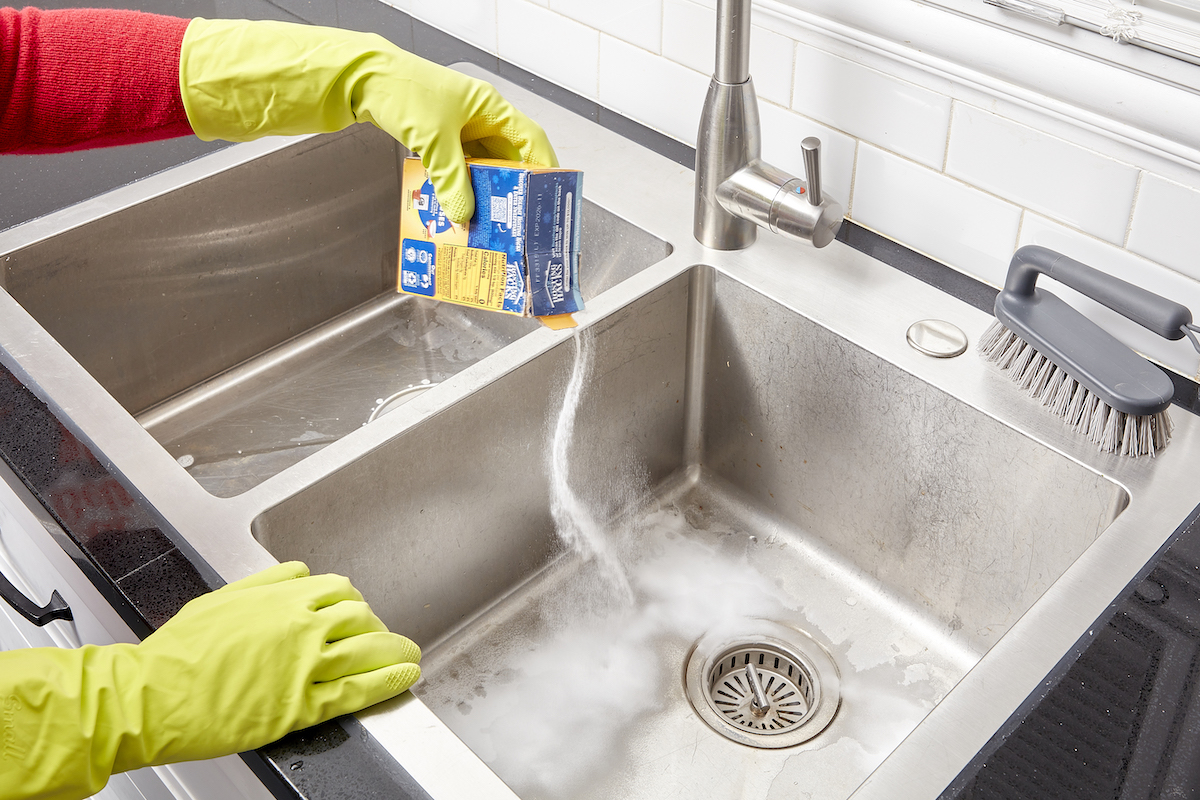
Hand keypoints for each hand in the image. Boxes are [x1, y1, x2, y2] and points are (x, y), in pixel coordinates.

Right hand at [0, 561, 417, 799]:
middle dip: (374, 625)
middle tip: (379, 635)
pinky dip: (387, 681)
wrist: (151, 696)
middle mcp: (300, 626)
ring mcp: (304, 666)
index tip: (357, 611)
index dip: (353, 602)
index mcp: (281, 598)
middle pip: (359, 617)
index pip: (338, 590)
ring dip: (394, 650)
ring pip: (366, 649)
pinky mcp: (302, 705)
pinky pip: (357, 689)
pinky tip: (403, 676)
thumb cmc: (177, 653)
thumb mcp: (221, 599)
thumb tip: (296, 572)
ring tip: (407, 653)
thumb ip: (265, 583)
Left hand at [180, 19, 558, 222]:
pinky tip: (457, 207)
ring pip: (482, 167)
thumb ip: (453, 182)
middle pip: (508, 158)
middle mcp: (480, 118)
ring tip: (487, 220)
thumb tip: (466, 216)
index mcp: (491, 108)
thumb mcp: (434, 142)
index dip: (544, 168)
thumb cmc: (403, 92)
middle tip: (516, 218)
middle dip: (512, 189)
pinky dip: (460, 188)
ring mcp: (460, 128)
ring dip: (483, 192)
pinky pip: (458, 169)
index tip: (549, 197)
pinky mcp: (440, 139)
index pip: (531, 139)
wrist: (362, 80)